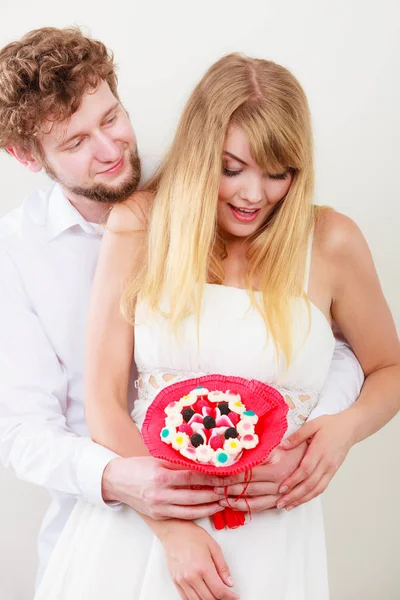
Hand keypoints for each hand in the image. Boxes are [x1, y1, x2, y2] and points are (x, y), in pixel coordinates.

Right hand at [102, 456, 226, 519]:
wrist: (116, 481)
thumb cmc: (138, 467)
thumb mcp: (157, 460)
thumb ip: (178, 464)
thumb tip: (201, 464)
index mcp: (161, 476)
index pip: (192, 477)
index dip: (210, 478)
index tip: (224, 476)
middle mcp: (160, 494)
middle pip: (194, 496)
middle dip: (214, 494)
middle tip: (228, 490)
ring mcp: (159, 508)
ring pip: (190, 510)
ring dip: (209, 507)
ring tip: (222, 502)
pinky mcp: (158, 516)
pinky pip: (182, 515)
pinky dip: (196, 513)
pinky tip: (207, 509)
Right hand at [159, 520, 239, 599]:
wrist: (174, 531)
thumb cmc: (192, 535)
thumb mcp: (214, 547)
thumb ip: (223, 567)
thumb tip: (229, 582)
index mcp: (203, 567)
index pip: (219, 591)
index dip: (229, 597)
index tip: (234, 596)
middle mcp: (191, 576)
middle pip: (209, 599)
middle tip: (227, 597)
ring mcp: (182, 580)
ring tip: (216, 596)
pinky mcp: (175, 581)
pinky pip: (186, 598)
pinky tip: (202, 596)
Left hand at [214, 443, 307, 511]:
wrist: (319, 455)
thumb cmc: (298, 447)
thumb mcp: (279, 445)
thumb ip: (261, 451)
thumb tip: (239, 452)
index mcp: (276, 471)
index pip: (246, 475)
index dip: (229, 477)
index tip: (215, 476)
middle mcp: (279, 486)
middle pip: (248, 490)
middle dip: (228, 490)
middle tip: (212, 489)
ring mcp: (282, 495)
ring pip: (255, 503)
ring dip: (236, 503)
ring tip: (220, 501)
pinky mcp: (284, 499)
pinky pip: (265, 507)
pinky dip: (250, 508)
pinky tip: (238, 507)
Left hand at [276, 413, 356, 510]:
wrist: (350, 428)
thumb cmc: (330, 425)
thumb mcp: (313, 424)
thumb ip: (298, 436)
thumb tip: (283, 446)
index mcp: (320, 450)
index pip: (306, 469)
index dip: (293, 480)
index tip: (281, 488)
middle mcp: (326, 463)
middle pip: (310, 484)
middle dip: (294, 495)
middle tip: (280, 504)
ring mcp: (331, 469)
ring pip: (316, 489)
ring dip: (302, 500)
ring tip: (288, 506)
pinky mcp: (333, 472)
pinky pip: (322, 487)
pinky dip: (311, 496)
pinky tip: (300, 500)